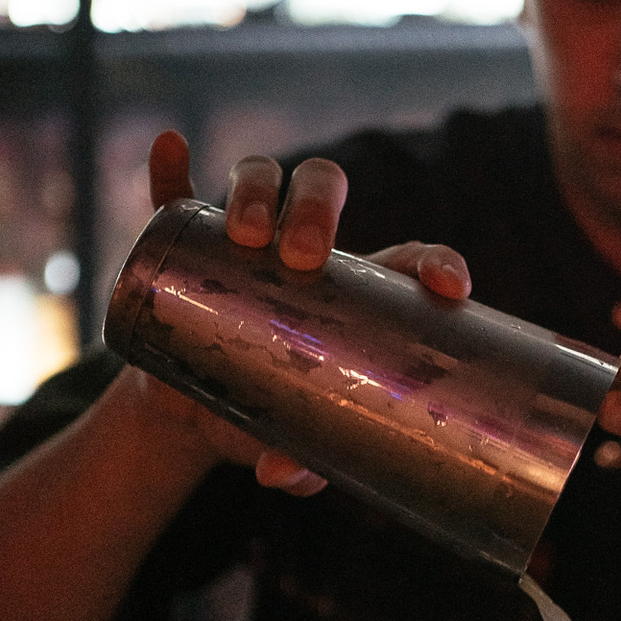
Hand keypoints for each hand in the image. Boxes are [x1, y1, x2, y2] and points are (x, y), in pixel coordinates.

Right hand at [138, 130, 471, 489]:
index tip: (449, 288)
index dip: (434, 262)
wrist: (193, 409)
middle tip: (301, 257)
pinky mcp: (186, 239)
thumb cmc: (269, 417)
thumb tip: (283, 474)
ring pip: (257, 178)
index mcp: (357, 288)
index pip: (406, 256)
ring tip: (247, 233)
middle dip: (317, 209)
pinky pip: (176, 193)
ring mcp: (244, 235)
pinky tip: (173, 146)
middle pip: (324, 189)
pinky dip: (171, 169)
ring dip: (255, 190)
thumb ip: (300, 461)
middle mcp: (304, 245)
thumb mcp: (291, 440)